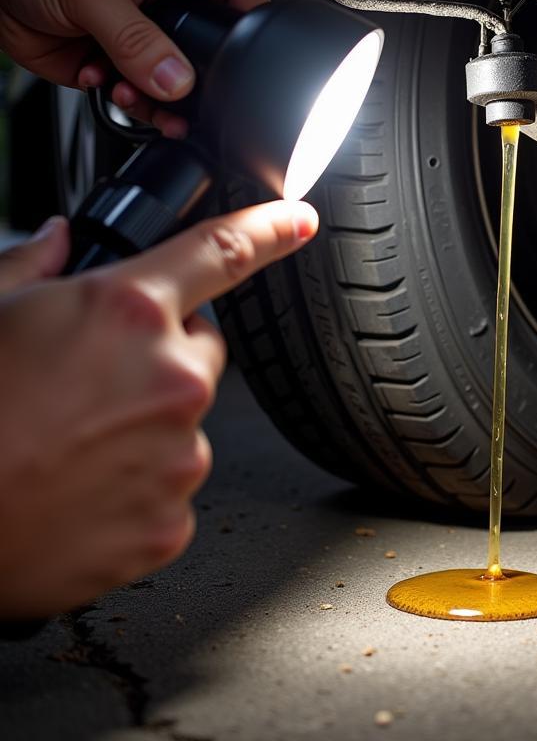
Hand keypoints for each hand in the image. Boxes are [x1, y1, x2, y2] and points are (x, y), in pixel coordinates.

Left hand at [0, 0, 268, 135]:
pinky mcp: (121, 70)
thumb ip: (136, 38)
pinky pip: (143, 100)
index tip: (250, 54)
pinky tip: (104, 83)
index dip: (250, 21)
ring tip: (134, 94)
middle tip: (184, 96)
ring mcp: (144, 44)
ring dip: (160, 101)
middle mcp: (166, 11)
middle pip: (210, 52)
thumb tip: (176, 80)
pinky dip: (129, 103)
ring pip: (178, 86)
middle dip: (199, 80)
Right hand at [0, 199, 317, 619]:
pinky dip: (134, 488)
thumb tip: (57, 239)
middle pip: (200, 351)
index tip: (299, 219)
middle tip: (90, 386)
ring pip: (182, 425)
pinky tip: (77, 490)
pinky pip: (168, 489)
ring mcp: (180, 455)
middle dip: (160, 358)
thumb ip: (32, 266)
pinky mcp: (171, 520)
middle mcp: (173, 379)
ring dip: (143, 428)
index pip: (223, 252)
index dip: (270, 228)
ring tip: (68, 446)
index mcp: (129, 313)